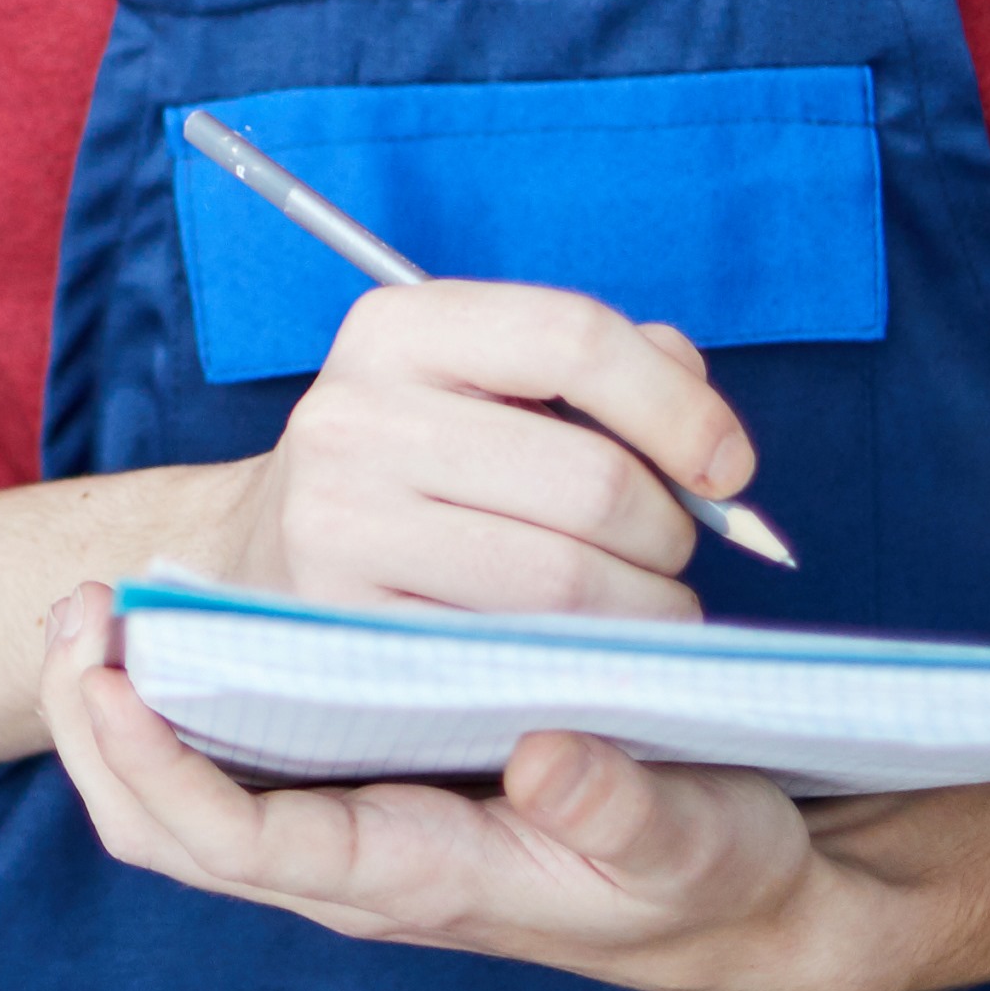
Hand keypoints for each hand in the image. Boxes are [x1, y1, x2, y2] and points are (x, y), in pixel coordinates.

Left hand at [34, 583, 908, 990]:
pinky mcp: (379, 782)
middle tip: (72, 619)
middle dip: (96, 735)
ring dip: (125, 708)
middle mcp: (361, 862)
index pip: (241, 846)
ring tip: (99, 606)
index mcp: (415, 881)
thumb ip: (626, 813)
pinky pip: (239, 764)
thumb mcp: (696, 845)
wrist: (745, 898)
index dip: (158, 771)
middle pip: (170, 832)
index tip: (107, 680)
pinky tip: (186, 617)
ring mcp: (359, 824)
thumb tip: (548, 763)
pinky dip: (189, 699)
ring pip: (187, 798)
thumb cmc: (716, 875)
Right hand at [206, 282, 756, 620]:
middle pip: (592, 479)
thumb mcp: (485, 386)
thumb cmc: (416, 467)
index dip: (680, 407)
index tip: (730, 468)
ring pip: (566, 578)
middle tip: (670, 555)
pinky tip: (586, 650)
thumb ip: (607, 374)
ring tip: (646, 607)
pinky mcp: (349, 625)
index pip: (574, 338)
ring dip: (645, 609)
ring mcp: (339, 524)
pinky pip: (517, 651)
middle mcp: (352, 415)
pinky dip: (583, 661)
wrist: (259, 559)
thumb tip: (711, 440)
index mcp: (395, 329)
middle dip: (670, 532)